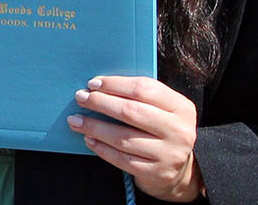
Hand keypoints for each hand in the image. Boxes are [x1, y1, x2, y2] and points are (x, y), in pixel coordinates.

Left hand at [69, 76, 202, 201]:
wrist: (180, 169)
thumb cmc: (163, 130)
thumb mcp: (164, 109)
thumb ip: (141, 96)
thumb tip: (99, 85)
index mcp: (182, 107)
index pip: (144, 89)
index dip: (115, 84)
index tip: (93, 83)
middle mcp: (179, 130)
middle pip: (132, 112)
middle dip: (101, 103)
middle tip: (81, 98)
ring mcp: (169, 154)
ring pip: (123, 138)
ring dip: (95, 127)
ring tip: (76, 120)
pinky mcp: (156, 173)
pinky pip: (122, 159)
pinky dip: (102, 148)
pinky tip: (89, 139)